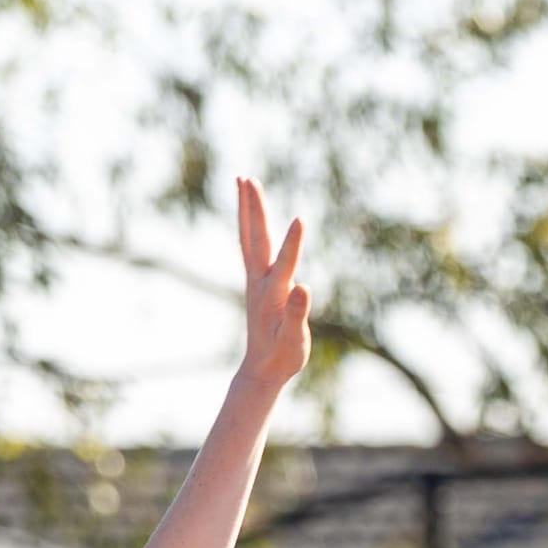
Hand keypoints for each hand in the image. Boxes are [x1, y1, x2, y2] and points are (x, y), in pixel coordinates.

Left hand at [237, 175, 311, 398]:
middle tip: (248, 178)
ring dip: (247, 209)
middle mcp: (259, 282)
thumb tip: (303, 288)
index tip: (300, 219)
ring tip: (243, 181)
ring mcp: (255, 280)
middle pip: (256, 238)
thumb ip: (297, 314)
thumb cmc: (282, 357)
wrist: (262, 369)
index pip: (284, 264)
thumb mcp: (293, 340)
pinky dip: (249, 225)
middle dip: (253, 208)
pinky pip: (250, 246)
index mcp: (272, 296)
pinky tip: (250, 214)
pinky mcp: (256, 282)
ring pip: (249, 237)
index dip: (293, 243)